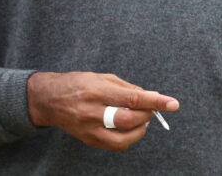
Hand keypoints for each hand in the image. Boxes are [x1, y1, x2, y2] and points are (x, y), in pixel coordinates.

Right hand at [27, 72, 177, 151]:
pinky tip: (130, 128)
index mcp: (97, 90)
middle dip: (147, 115)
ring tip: (142, 120)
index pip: (132, 98)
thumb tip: (149, 96)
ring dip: (140, 130)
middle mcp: (92, 111)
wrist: (49, 100)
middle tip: (152, 109)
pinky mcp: (88, 140)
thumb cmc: (78, 83)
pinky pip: (114, 145)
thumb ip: (126, 87)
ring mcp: (89, 129)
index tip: (172, 103)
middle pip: (129, 119)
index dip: (154, 101)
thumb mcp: (102, 77)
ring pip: (123, 138)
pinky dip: (128, 138)